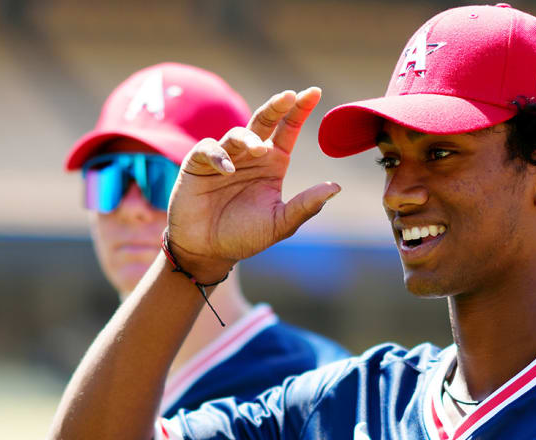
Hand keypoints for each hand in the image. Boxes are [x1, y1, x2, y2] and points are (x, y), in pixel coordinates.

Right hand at [166, 88, 341, 281]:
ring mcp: (224, 155)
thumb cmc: (244, 235)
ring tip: (258, 149)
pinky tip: (227, 170)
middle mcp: (250, 154)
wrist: (207, 251)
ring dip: (248, 138)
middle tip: (289, 96)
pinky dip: (219, 156)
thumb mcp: (280, 223)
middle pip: (264, 120)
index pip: (288, 129)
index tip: (313, 92)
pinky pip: (209, 149)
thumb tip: (336, 188)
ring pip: (237, 134)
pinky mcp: (198, 163)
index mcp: (273, 162)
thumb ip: (305, 206)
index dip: (300, 110)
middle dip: (276, 106)